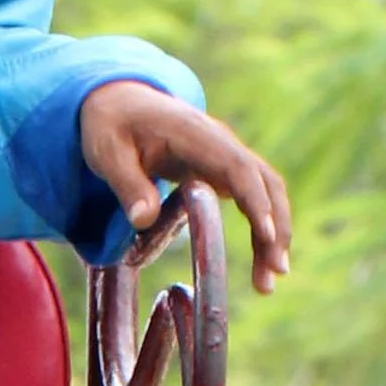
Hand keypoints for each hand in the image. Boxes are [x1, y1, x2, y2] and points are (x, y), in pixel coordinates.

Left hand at [79, 79, 292, 294]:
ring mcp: (224, 156)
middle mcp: (220, 143)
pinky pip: (252, 197)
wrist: (119, 102)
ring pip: (264, 192)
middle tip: (275, 274)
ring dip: (274, 233)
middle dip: (276, 226)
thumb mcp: (108, 153)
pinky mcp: (221, 170)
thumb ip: (127, 184)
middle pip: (264, 182)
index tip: (267, 235)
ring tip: (268, 282)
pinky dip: (262, 226)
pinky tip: (263, 256)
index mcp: (196, 135)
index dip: (255, 201)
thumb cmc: (112, 126)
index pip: (238, 168)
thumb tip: (144, 220)